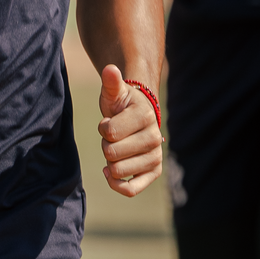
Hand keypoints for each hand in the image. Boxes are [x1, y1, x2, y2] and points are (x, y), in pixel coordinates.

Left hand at [96, 65, 162, 196]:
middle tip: (113, 136)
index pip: (110, 132)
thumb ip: (111, 82)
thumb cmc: (122, 105)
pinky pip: (132, 189)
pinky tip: (109, 173)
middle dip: (106, 145)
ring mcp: (155, 157)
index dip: (103, 128)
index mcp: (146, 116)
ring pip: (119, 171)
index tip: (110, 120)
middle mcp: (155, 138)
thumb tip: (109, 69)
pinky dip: (117, 185)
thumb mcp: (115, 92)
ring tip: (116, 149)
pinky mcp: (153, 173)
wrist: (136, 119)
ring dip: (110, 162)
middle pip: (112, 153)